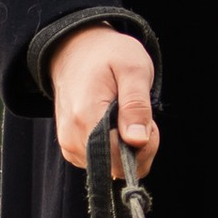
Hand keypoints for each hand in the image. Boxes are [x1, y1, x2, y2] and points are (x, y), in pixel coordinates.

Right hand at [48, 26, 158, 175]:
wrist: (76, 50)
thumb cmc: (108, 55)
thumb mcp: (133, 69)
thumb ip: (136, 105)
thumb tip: (137, 141)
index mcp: (85, 118)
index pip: (121, 160)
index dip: (144, 146)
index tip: (148, 121)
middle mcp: (72, 138)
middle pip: (118, 168)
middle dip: (138, 147)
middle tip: (138, 114)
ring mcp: (69, 146)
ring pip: (112, 168)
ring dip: (128, 147)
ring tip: (125, 113)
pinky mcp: (71, 148)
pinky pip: (103, 163)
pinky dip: (116, 147)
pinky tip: (115, 122)